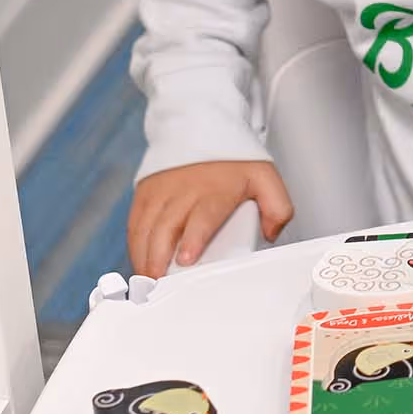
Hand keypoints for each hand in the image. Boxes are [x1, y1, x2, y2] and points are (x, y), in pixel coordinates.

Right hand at [128, 160, 293, 276]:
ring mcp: (161, 192)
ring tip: (147, 281)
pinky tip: (141, 263)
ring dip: (143, 257)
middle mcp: (183, 192)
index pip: (202, 217)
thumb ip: (277, 208)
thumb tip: (270, 234)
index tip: (186, 259)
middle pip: (165, 229)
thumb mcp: (265, 178)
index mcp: (214, 191)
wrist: (203, 129)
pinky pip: (135, 224)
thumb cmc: (233, 161)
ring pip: (145, 229)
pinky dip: (135, 246)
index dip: (193, 239)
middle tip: (159, 284)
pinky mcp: (145, 194)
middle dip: (158, 258)